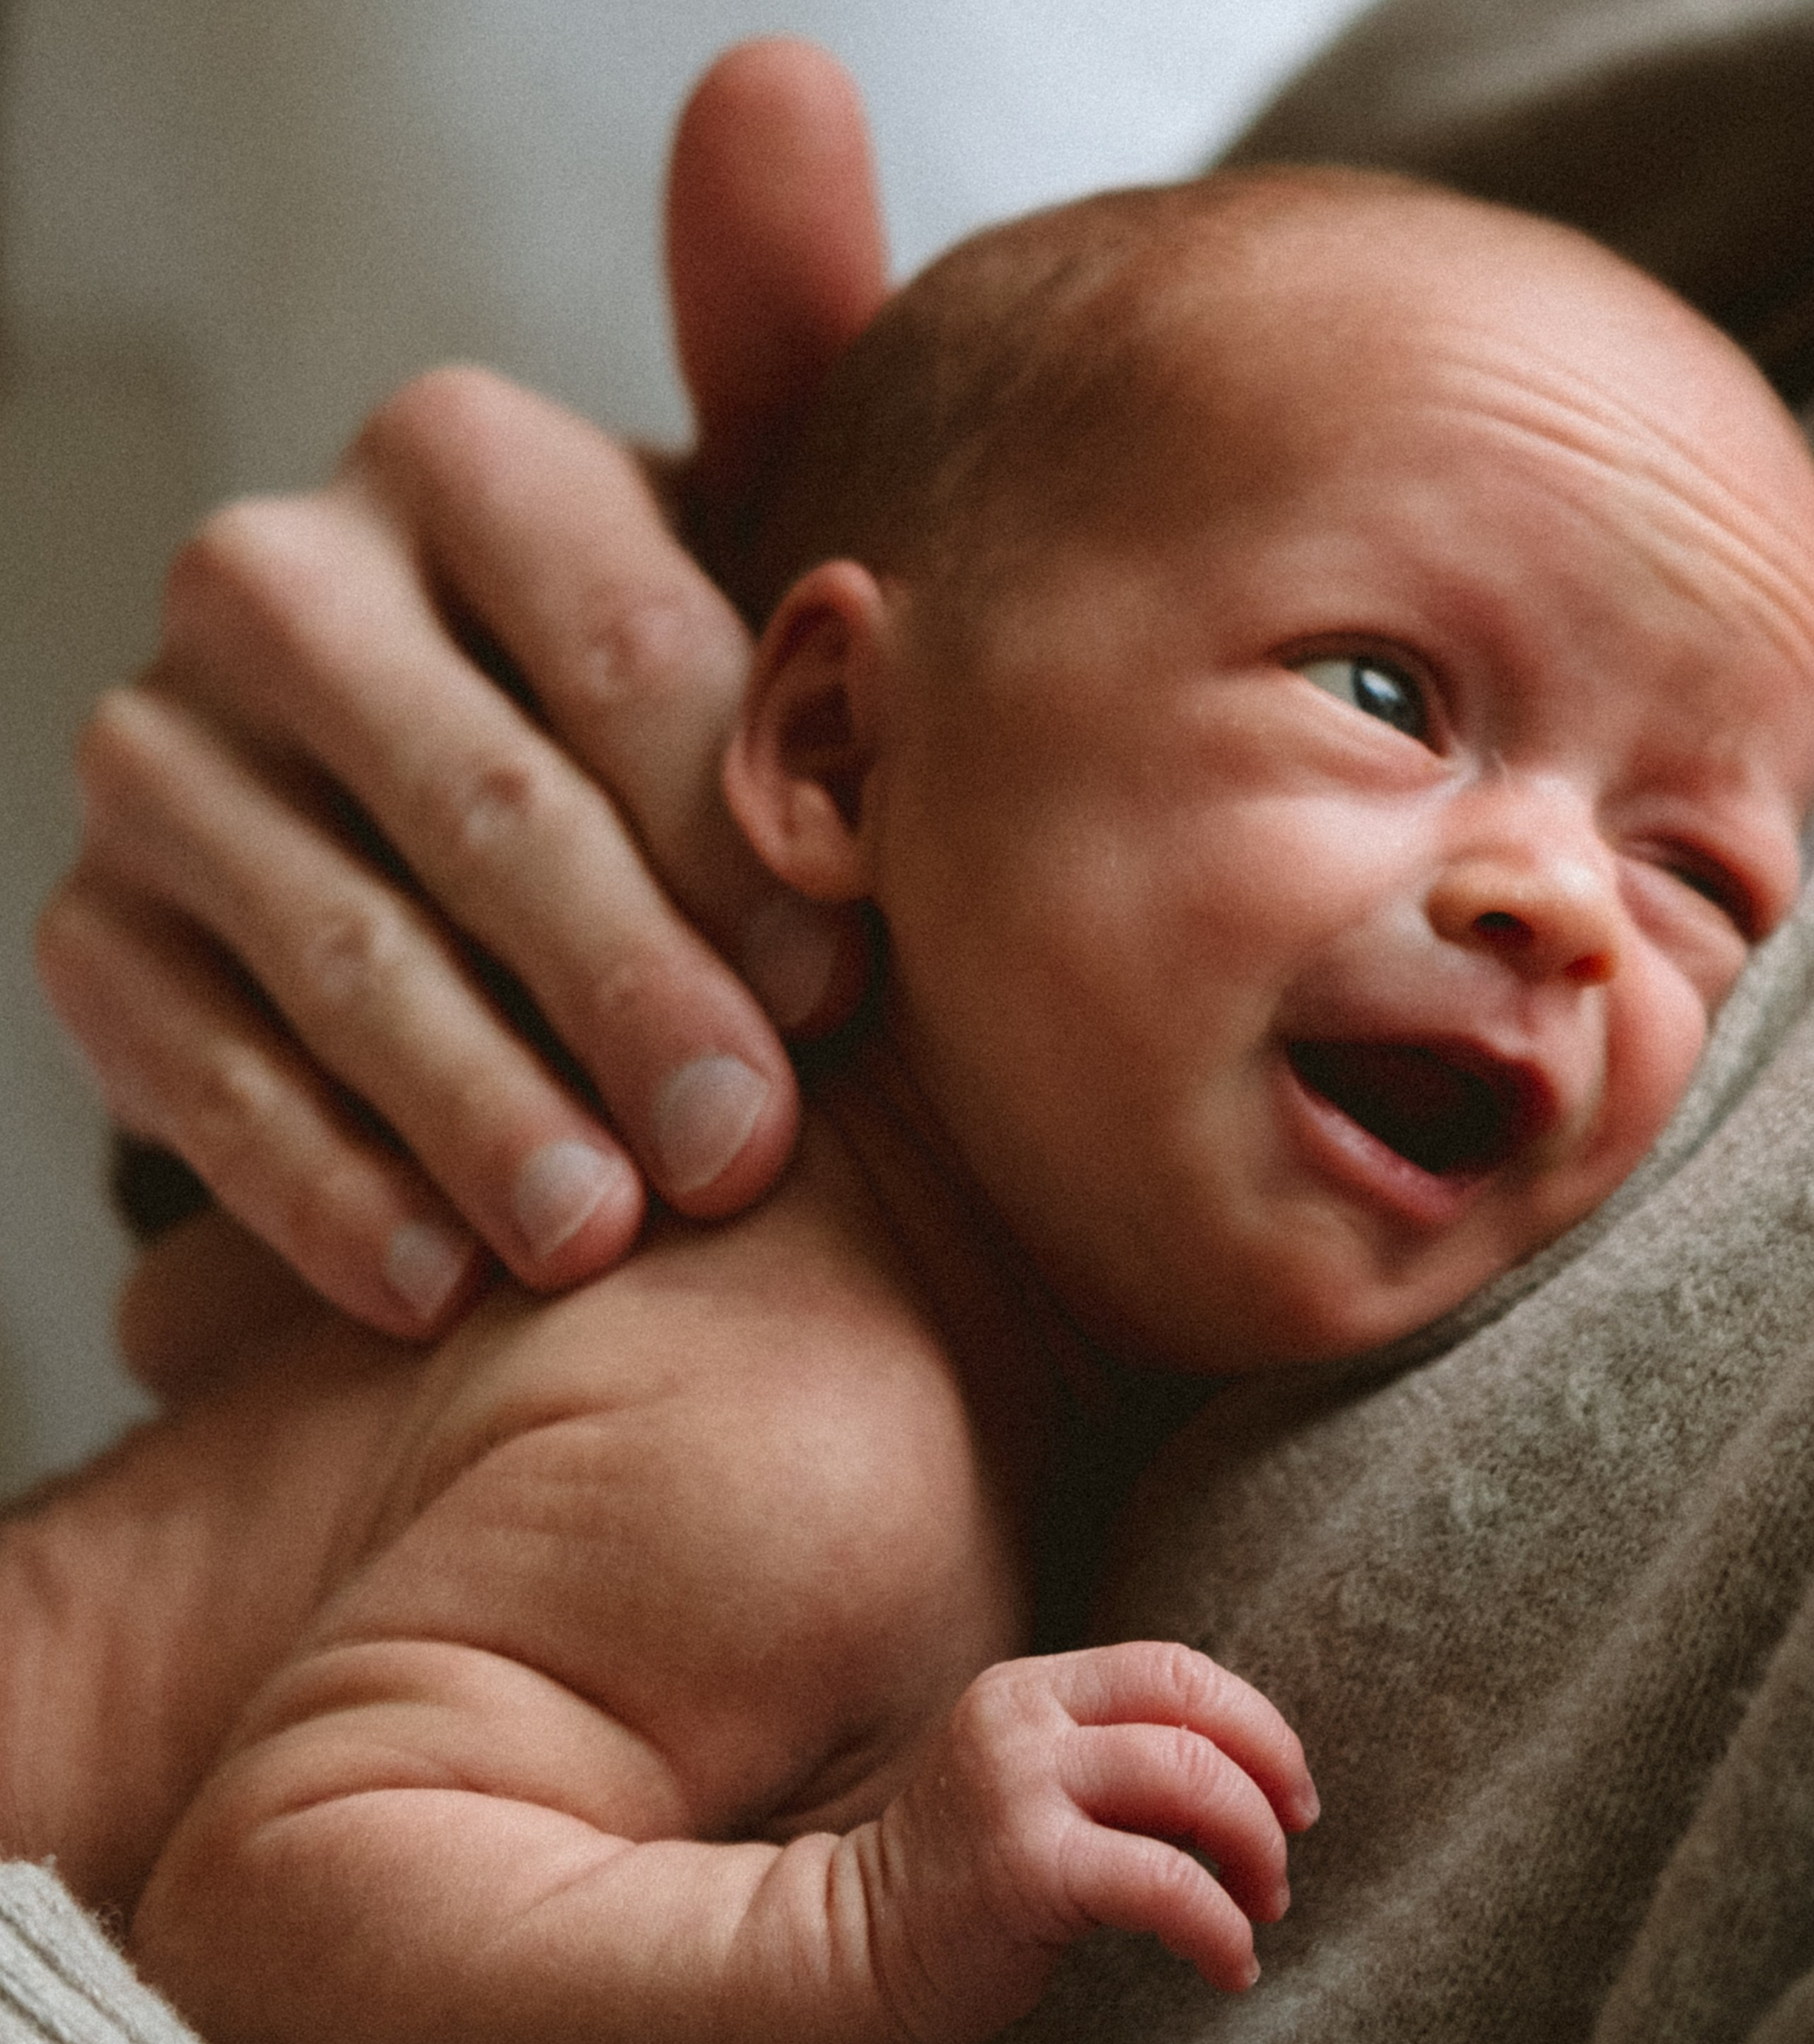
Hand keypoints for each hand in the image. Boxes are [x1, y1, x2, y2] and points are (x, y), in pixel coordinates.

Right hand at [37, 41, 889, 1340]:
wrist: (492, 859)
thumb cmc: (668, 708)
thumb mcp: (745, 549)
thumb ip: (777, 361)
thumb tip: (777, 77)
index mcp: (460, 460)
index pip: (617, 632)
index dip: (737, 815)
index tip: (850, 978)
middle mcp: (279, 580)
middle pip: (475, 798)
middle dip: (623, 988)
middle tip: (743, 1151)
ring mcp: (160, 762)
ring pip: (334, 944)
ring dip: (477, 1104)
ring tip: (601, 1239)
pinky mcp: (96, 937)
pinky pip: (195, 1071)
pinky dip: (322, 1183)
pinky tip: (436, 1285)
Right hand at [849, 1643, 1318, 2043]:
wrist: (857, 1947)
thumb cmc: (970, 1879)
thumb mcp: (1038, 1784)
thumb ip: (1121, 1761)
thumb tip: (1256, 1783)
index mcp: (1033, 1689)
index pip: (1175, 1669)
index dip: (1257, 1727)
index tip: (1291, 1795)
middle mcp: (1023, 1721)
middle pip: (1194, 1720)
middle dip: (1270, 1791)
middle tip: (1283, 1859)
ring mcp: (1019, 1789)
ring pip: (1192, 1784)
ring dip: (1255, 1853)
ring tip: (1259, 1911)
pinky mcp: (1025, 1868)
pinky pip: (1166, 1884)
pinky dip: (1220, 1929)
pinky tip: (1229, 1966)